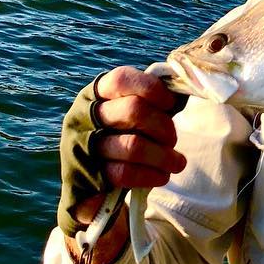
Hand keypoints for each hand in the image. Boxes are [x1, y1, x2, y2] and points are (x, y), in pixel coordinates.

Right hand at [58, 66, 186, 235]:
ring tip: (178, 162)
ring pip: (133, 146)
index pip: (121, 79)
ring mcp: (82, 147)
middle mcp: (84, 116)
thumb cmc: (123, 136)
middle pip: (134, 110)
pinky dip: (151, 175)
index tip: (170, 104)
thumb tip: (181, 93)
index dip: (152, 89)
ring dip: (163, 155)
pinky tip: (163, 176)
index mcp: (97, 94)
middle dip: (163, 126)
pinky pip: (126, 173)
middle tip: (172, 138)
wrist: (94, 183)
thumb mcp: (132, 113)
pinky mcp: (87, 176)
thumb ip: (151, 100)